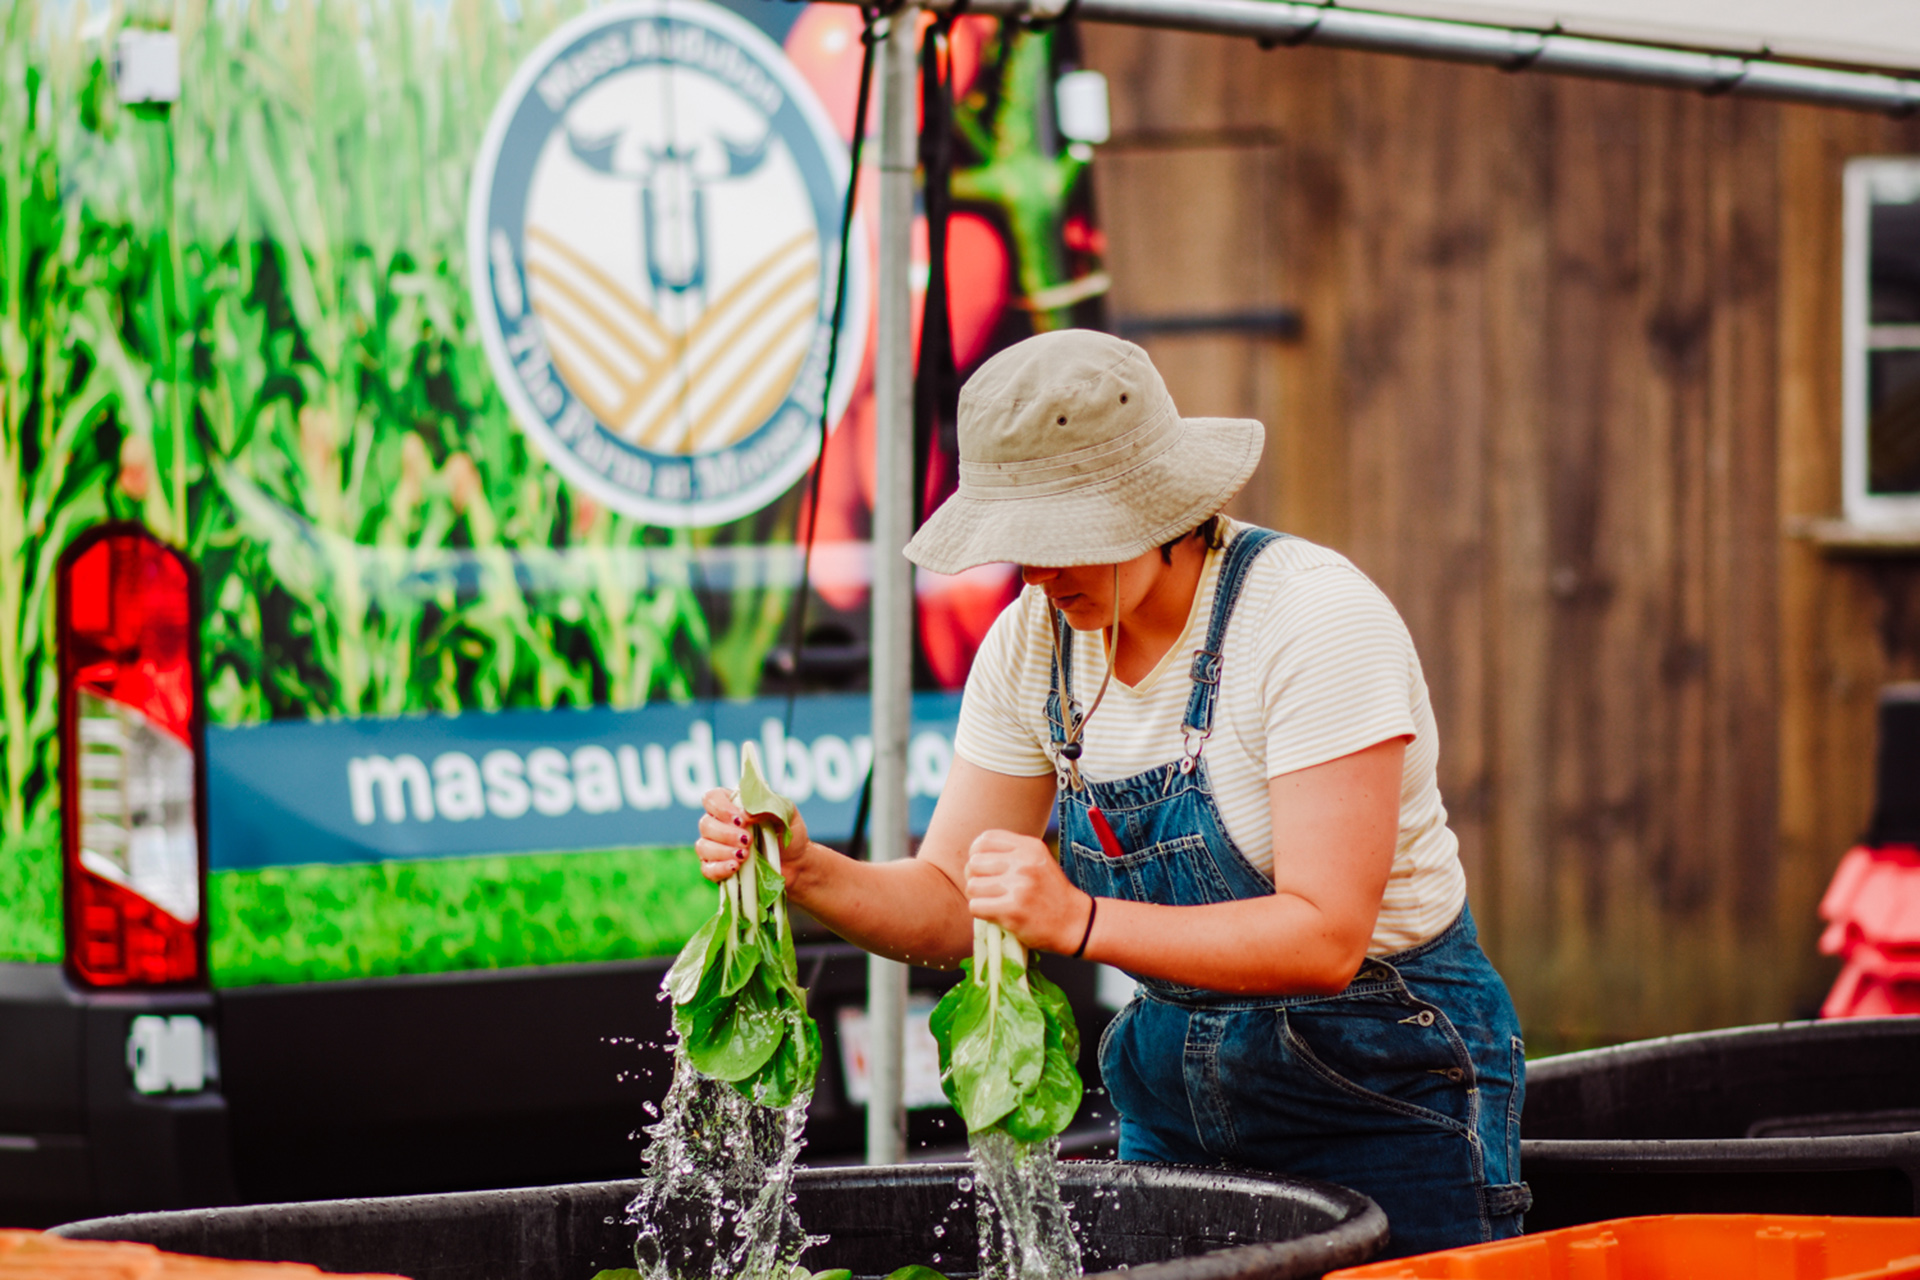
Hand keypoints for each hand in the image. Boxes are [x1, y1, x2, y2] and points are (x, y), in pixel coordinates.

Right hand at [696, 788, 811, 883]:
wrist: (797, 864)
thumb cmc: (789, 834)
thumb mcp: (786, 813)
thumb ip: (767, 805)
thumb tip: (746, 813)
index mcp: (733, 806)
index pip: (712, 799)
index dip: (721, 808)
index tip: (741, 820)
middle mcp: (720, 825)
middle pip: (705, 824)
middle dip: (726, 833)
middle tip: (748, 840)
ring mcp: (716, 848)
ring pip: (703, 847)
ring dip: (722, 851)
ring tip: (745, 855)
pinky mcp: (718, 870)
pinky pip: (707, 869)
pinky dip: (719, 869)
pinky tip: (735, 868)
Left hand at [964, 829, 1092, 955]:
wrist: (1076, 923)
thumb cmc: (1050, 893)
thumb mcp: (1038, 861)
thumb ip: (1011, 853)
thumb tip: (973, 856)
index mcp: (1030, 847)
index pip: (984, 840)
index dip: (976, 854)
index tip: (983, 868)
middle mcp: (1024, 863)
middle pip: (974, 863)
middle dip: (974, 878)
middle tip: (987, 889)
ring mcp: (1018, 886)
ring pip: (972, 886)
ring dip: (978, 897)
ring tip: (993, 902)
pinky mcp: (1012, 910)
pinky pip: (976, 907)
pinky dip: (980, 912)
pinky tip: (995, 914)